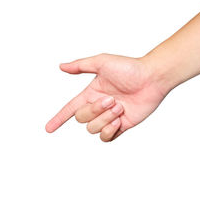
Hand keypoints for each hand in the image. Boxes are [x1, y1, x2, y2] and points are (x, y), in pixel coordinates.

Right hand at [45, 53, 168, 141]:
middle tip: (112, 100)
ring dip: (105, 118)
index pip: (70, 108)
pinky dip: (110, 130)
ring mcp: (110, 117)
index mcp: (91, 93)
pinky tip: (120, 120)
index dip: (59, 118)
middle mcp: (99, 106)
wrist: (152, 78)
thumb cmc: (129, 68)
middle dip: (95, 111)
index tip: (48, 128)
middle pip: (81, 119)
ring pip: (93, 129)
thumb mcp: (102, 62)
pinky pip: (106, 137)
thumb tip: (61, 66)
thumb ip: (80, 66)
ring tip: (119, 107)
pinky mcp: (122, 126)